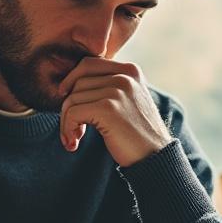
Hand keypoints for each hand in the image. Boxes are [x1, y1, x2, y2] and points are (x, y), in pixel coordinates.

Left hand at [58, 58, 172, 166]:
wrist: (155, 158)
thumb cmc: (137, 134)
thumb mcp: (127, 101)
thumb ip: (107, 87)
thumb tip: (67, 86)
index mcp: (130, 70)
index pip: (87, 64)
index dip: (70, 82)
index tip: (67, 103)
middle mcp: (125, 76)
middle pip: (77, 83)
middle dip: (68, 107)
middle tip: (72, 129)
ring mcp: (117, 91)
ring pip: (72, 99)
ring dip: (66, 122)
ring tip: (74, 139)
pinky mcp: (108, 108)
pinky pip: (73, 113)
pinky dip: (67, 129)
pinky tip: (74, 143)